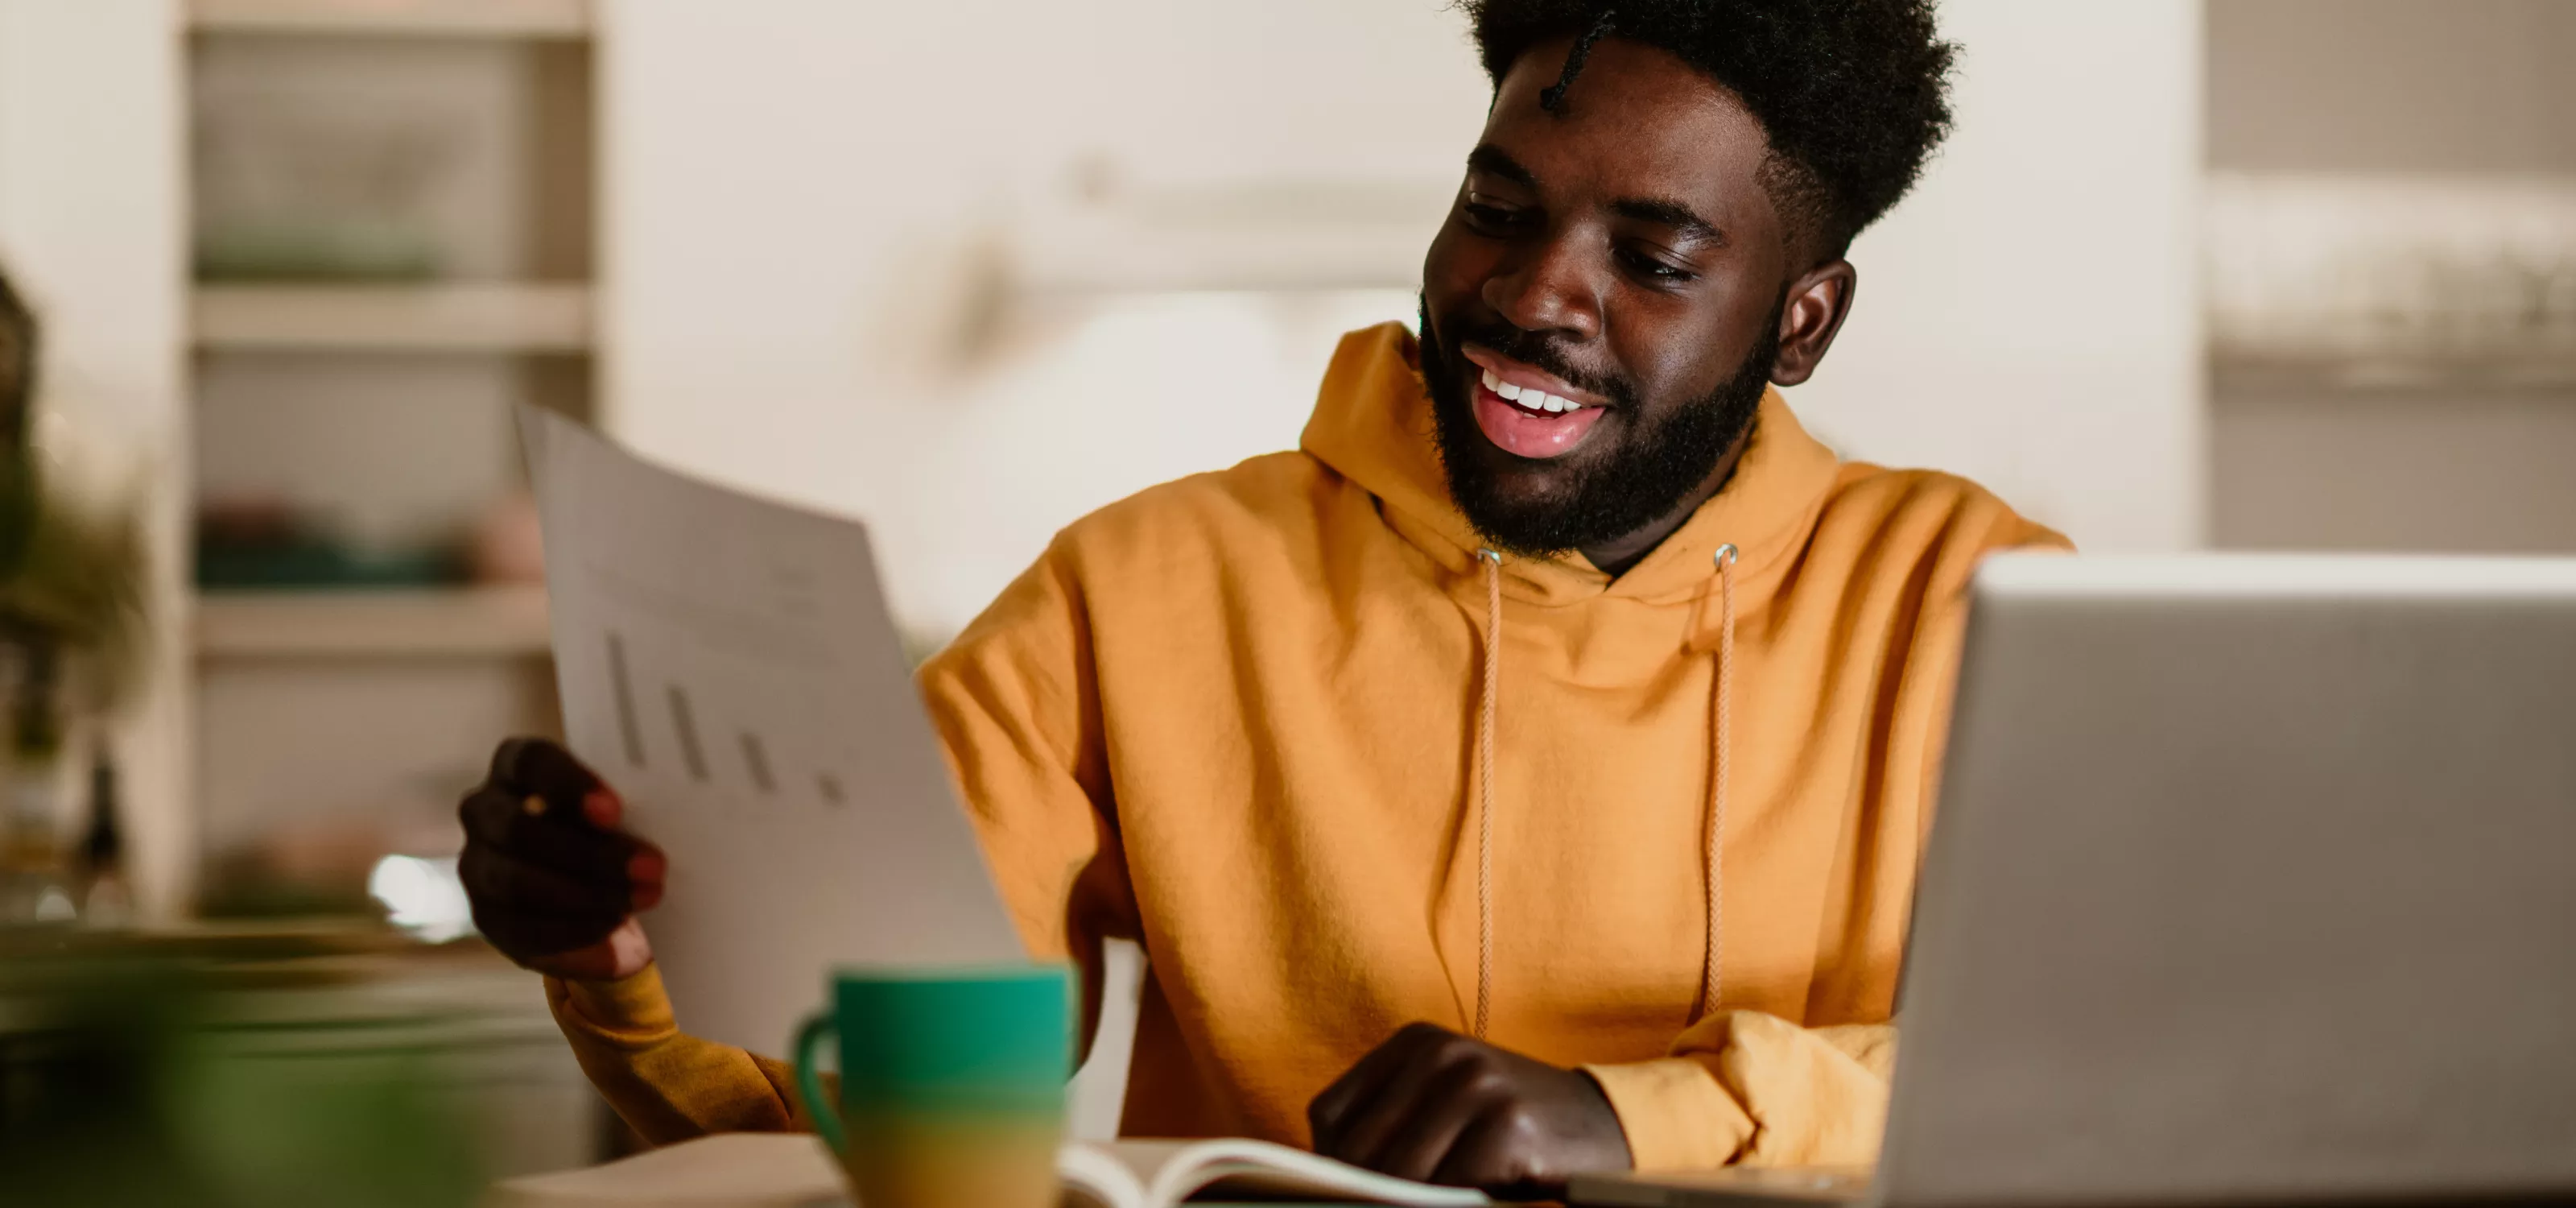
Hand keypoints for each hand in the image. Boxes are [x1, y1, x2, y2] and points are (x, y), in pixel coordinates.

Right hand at [457, 737, 664, 980]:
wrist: (600, 890)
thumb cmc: (614, 830)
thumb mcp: (622, 810)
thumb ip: (627, 805)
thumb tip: (668, 814)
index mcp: (516, 766)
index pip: (529, 762)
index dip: (569, 785)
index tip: (615, 810)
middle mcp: (484, 811)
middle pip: (519, 829)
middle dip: (590, 854)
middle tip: (651, 867)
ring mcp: (477, 867)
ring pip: (518, 883)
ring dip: (587, 895)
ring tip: (642, 898)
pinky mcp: (487, 918)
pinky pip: (523, 928)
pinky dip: (574, 928)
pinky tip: (613, 923)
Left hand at [1308, 1022, 1632, 1196]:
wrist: (1605, 1125)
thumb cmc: (1510, 1127)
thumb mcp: (1445, 1104)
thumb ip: (1391, 1125)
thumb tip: (1328, 1181)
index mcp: (1415, 1042)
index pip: (1329, 1114)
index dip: (1329, 1164)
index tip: (1345, 1191)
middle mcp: (1442, 1055)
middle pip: (1359, 1148)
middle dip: (1363, 1191)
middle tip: (1376, 1206)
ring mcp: (1476, 1087)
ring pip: (1399, 1174)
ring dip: (1404, 1203)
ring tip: (1422, 1203)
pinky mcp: (1508, 1127)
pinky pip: (1447, 1188)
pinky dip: (1445, 1206)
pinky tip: (1465, 1201)